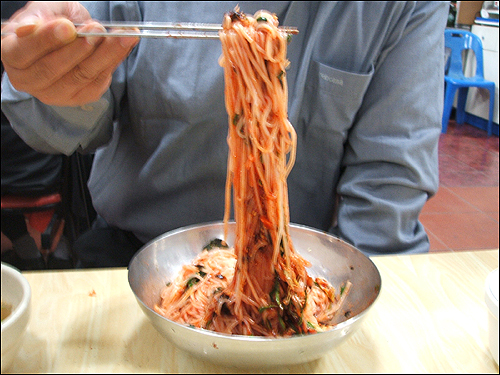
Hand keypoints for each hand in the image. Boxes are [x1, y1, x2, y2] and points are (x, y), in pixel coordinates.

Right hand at [1, 1, 138, 106]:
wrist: (70, 32)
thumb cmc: (53, 19)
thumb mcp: (46, 8)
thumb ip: (40, 16)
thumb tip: (30, 28)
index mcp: (11, 54)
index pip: (24, 50)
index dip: (46, 39)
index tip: (68, 27)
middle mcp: (28, 80)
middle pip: (52, 69)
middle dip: (79, 49)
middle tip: (97, 30)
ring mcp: (53, 93)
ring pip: (80, 77)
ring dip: (104, 55)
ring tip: (121, 36)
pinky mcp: (78, 98)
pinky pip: (97, 83)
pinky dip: (113, 62)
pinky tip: (124, 46)